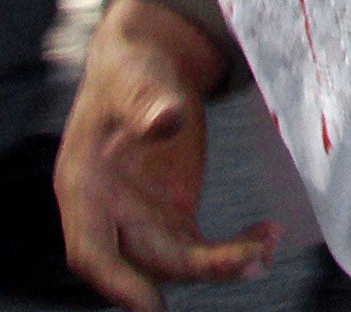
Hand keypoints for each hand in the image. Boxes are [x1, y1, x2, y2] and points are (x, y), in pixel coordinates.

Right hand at [56, 0, 271, 311]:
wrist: (148, 63)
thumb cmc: (129, 70)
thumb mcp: (134, 79)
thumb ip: (146, 101)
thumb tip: (166, 122)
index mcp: (83, 186)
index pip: (89, 250)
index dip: (115, 282)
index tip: (149, 305)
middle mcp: (109, 213)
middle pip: (146, 261)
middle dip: (198, 269)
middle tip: (249, 260)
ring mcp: (142, 218)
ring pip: (178, 262)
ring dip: (222, 263)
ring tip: (266, 246)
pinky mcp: (173, 214)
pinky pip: (201, 247)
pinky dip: (233, 247)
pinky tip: (266, 233)